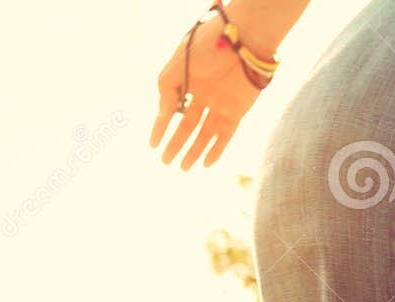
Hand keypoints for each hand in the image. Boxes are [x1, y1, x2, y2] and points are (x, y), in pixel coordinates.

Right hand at [150, 11, 261, 169]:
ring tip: (182, 168)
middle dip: (175, 144)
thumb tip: (162, 115)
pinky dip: (216, 150)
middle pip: (187, 126)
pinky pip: (225, 135)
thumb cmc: (207, 45)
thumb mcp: (178, 66)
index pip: (171, 110)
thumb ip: (167, 89)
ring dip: (193, 151)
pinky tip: (205, 164)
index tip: (152, 145)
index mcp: (187, 81)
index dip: (160, 127)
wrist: (242, 40)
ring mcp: (220, 104)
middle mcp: (203, 95)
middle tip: (165, 162)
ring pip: (204, 134)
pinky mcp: (237, 111)